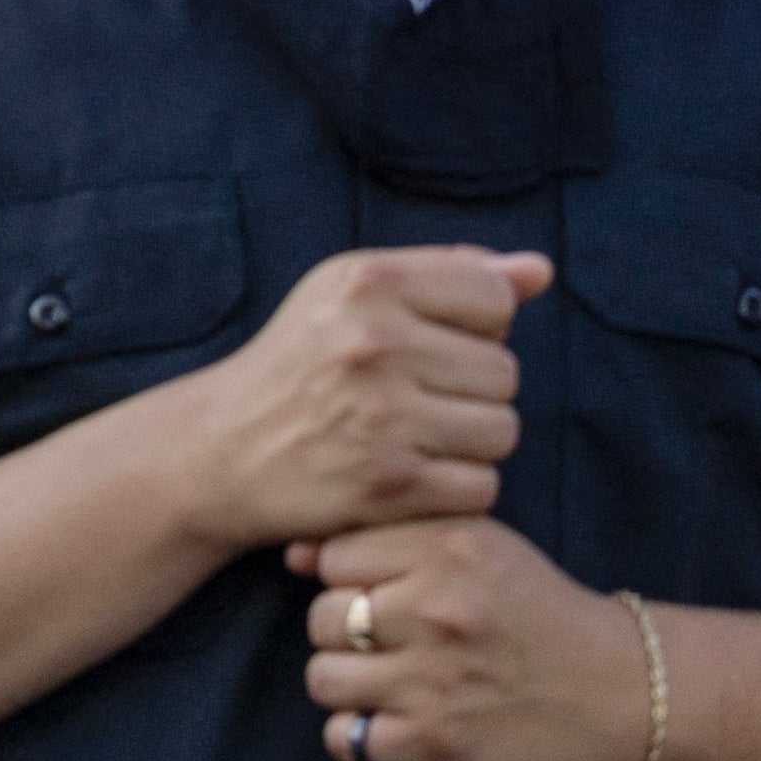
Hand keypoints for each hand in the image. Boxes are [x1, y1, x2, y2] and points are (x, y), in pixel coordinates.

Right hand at [179, 245, 546, 551]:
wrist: (220, 449)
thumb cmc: (299, 364)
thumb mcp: (352, 297)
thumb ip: (448, 275)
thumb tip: (540, 271)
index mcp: (366, 282)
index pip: (495, 297)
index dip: (473, 326)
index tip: (425, 343)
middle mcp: (373, 342)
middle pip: (505, 370)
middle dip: (469, 389)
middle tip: (408, 398)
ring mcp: (382, 415)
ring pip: (502, 431)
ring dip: (469, 442)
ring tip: (412, 435)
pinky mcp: (389, 483)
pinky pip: (482, 486)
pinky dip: (454, 489)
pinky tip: (409, 475)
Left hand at [295, 516, 644, 760]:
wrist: (617, 690)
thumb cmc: (533, 611)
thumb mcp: (476, 547)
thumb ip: (389, 537)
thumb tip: (294, 554)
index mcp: (448, 553)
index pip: (332, 558)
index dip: (348, 580)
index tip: (383, 597)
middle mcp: (438, 614)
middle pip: (320, 620)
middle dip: (342, 635)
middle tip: (386, 646)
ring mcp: (434, 682)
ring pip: (322, 680)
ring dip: (346, 687)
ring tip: (387, 686)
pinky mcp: (435, 744)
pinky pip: (346, 738)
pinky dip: (359, 738)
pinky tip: (393, 726)